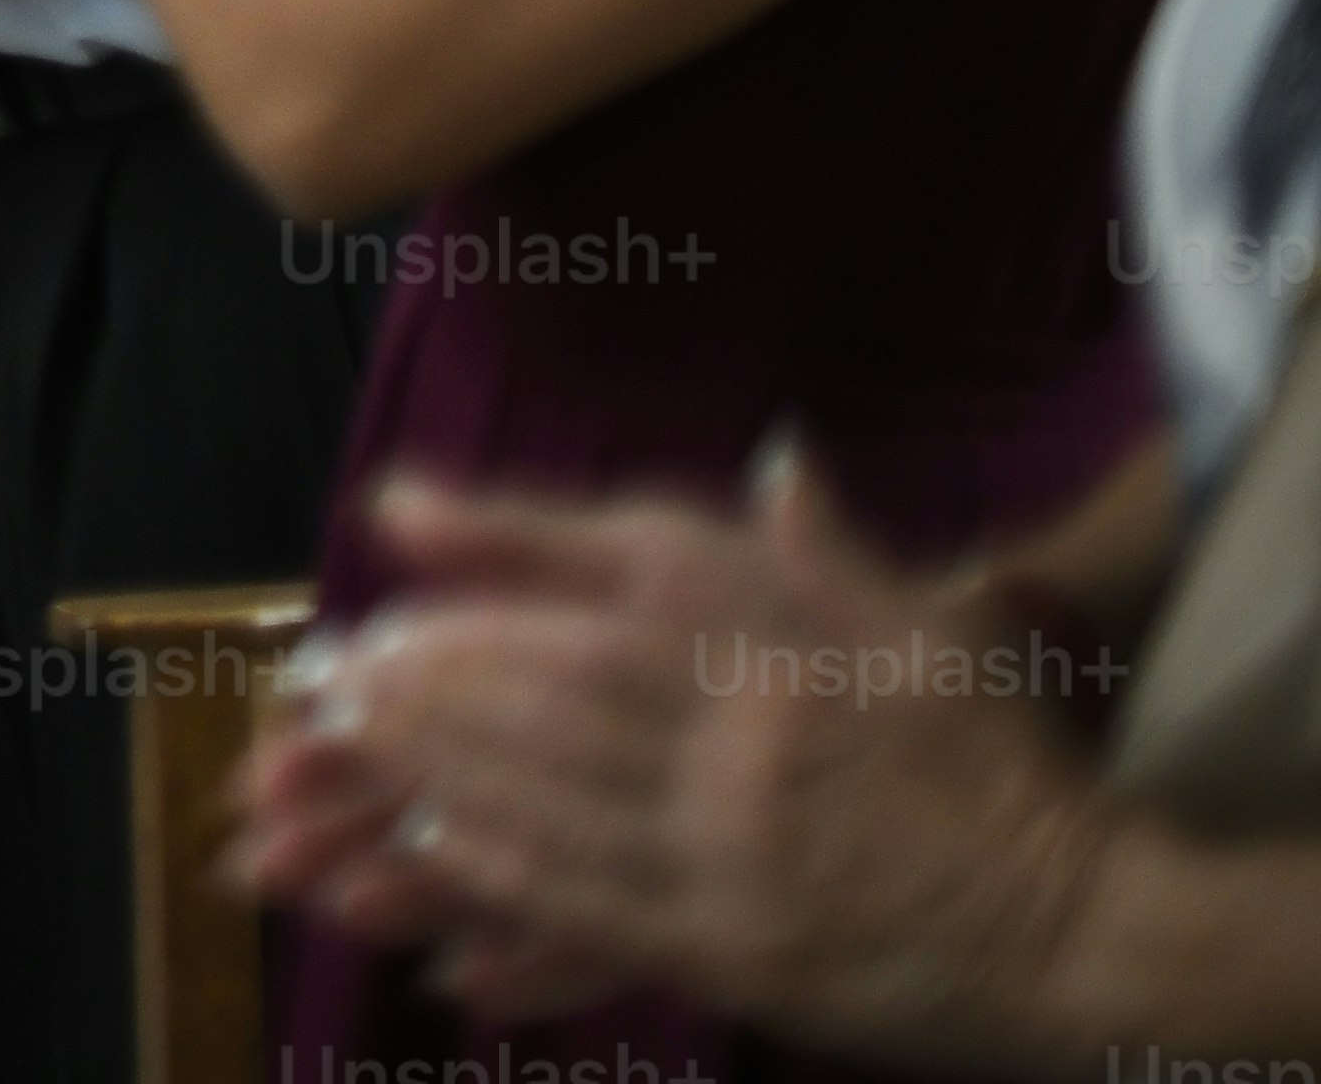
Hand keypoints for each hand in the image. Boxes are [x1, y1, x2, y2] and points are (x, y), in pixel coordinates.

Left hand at [252, 458, 1126, 1057]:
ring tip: (339, 745)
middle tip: (322, 668)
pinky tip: (425, 852)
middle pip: (540, 697)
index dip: (474, 575)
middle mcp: (736, 737)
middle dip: (416, 684)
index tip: (381, 554)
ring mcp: (727, 848)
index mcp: (774, 644)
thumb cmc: (990, 758)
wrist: (1079, 918)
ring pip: (545, 799)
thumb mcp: (913, 620)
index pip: (596, 592)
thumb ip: (818, 540)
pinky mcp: (728, 944)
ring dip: (428, 773)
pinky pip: (586, 901)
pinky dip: (497, 874)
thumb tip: (777, 457)